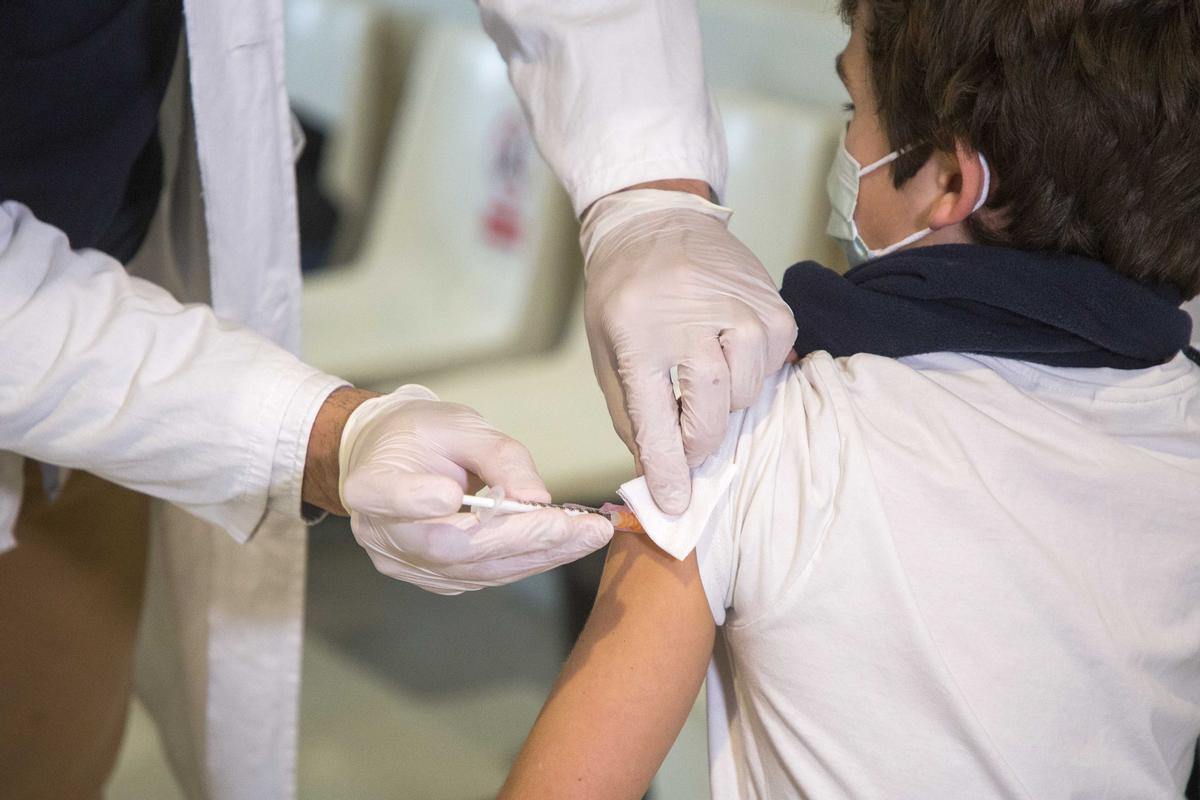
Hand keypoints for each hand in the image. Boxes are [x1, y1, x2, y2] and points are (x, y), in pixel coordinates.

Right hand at [331, 386, 612, 594]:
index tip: (453, 493)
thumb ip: (496, 455)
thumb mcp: (457, 424)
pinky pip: (484, 576)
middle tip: (578, 526)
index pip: (389, 498)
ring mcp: (405, 563)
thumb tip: (536, 498)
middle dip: (519, 538)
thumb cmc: (421, 434)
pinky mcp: (432, 578)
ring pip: (475, 569)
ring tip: (589, 534)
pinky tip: (565, 543)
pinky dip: (528, 560)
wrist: (392, 458)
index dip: (418, 501)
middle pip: (449, 546)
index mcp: (369, 484)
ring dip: (539, 554)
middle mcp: (381, 533)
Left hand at [580, 189, 796, 514]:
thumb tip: (660, 475)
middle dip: (697, 443)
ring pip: (745, 397)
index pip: (658, 421)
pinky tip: (725, 347)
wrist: (656, 221)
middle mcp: (693, 320)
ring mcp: (741, 311)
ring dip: (722, 402)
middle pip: (711, 415)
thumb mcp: (607, 352)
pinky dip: (748, 374)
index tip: (676, 504)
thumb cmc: (625, 294)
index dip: (668, 470)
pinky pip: (769, 371)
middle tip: (686, 442)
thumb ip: (632, 416)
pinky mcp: (775, 308)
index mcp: (638, 334)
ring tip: (700, 369)